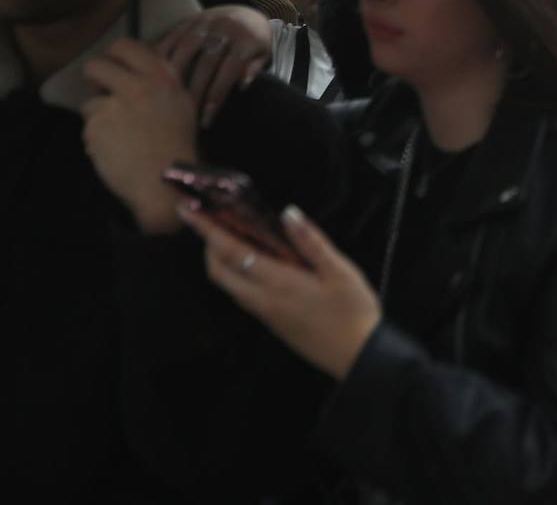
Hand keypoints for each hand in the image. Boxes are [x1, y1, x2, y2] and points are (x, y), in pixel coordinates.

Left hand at [81, 39, 199, 233]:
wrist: (166, 183)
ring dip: (98, 117)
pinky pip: (88, 128)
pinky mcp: (96, 127)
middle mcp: (138, 86)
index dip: (115, 55)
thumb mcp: (183, 106)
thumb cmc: (179, 147)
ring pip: (90, 102)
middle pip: (97, 65)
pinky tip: (115, 152)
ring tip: (117, 135)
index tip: (115, 67)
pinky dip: (97, 140)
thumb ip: (162, 84)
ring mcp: (114, 106)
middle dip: (94, 78)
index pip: (127, 46)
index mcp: (162, 79)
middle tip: (102, 92)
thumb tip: (140, 70)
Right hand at [157, 7, 272, 126]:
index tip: (207, 118)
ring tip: (166, 98)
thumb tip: (242, 84)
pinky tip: (151, 73)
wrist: (246, 12)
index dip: (217, 95)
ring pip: (185, 50)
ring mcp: (205, 23)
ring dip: (174, 75)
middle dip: (195, 91)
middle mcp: (224, 29)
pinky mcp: (189, 20)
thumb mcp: (264, 54)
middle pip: (205, 63)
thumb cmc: (255, 42)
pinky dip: (161, 54)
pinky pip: (172, 37)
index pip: (229, 71)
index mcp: (245, 40)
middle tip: (186, 114)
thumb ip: (254, 68)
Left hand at [179, 202, 381, 380]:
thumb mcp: (339, 271)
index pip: (231, 252)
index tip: (188, 211)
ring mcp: (266, 314)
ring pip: (229, 286)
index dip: (207, 230)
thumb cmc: (352, 311)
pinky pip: (244, 295)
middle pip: (219, 272)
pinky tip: (257, 264)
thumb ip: (311, 241)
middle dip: (208, 246)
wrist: (357, 355)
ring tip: (234, 238)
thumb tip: (288, 212)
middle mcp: (263, 300)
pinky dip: (238, 274)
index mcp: (277, 283)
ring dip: (221, 261)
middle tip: (213, 222)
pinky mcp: (273, 323)